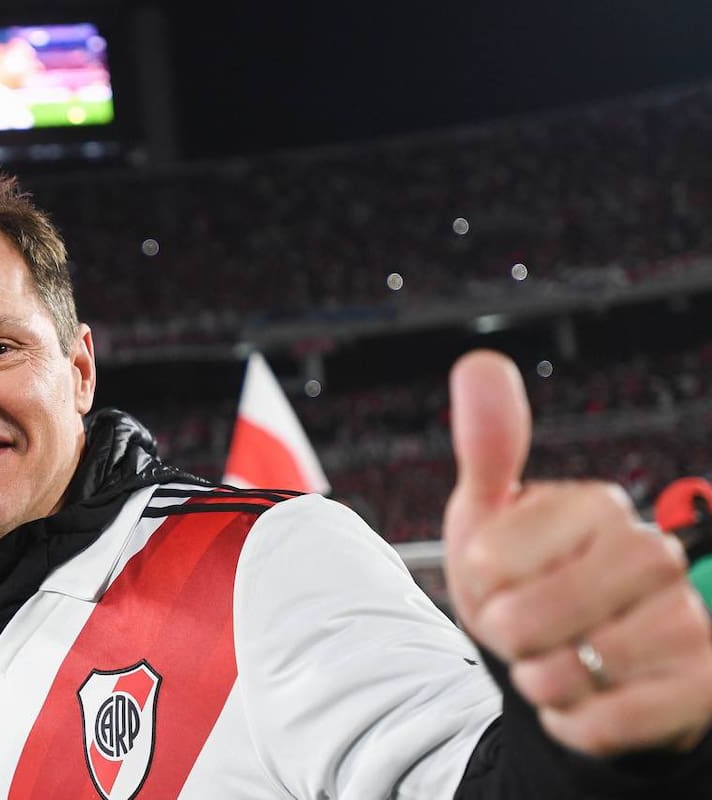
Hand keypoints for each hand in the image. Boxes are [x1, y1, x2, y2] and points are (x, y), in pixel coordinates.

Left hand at [442, 350, 711, 755]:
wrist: (575, 660)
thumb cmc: (528, 585)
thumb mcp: (491, 518)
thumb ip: (490, 447)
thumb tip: (480, 364)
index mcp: (595, 507)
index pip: (493, 558)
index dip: (478, 584)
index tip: (496, 580)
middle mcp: (651, 554)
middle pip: (532, 616)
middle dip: (507, 635)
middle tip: (519, 630)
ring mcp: (684, 618)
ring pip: (576, 669)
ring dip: (543, 680)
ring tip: (553, 663)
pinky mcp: (702, 681)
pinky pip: (611, 720)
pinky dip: (575, 721)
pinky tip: (578, 702)